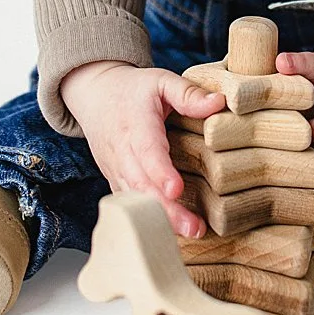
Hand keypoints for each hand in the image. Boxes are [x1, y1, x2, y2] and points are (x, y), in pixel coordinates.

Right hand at [60, 60, 224, 238]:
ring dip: (159, 220)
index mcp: (135, 124)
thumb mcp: (161, 80)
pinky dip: (146, 220)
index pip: (146, 151)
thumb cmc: (133, 89)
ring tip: (189, 234)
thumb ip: (189, 93)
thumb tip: (219, 103)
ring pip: (134, 200)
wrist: (94, 95)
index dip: (159, 172)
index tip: (175, 189)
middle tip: (193, 228)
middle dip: (165, 209)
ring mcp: (115, 169)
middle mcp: (121, 151)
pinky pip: (129, 205)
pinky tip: (171, 233)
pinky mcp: (115, 180)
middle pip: (140, 185)